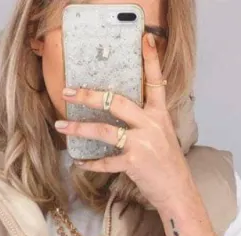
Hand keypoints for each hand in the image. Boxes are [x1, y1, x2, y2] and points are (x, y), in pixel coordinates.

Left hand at [54, 33, 193, 210]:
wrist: (178, 191)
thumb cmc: (168, 165)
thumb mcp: (163, 136)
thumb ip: (147, 121)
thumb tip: (122, 113)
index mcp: (160, 115)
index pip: (156, 82)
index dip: (151, 60)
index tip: (145, 39)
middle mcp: (151, 124)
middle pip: (117, 102)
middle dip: (89, 96)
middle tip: (68, 91)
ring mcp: (142, 143)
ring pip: (104, 130)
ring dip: (80, 128)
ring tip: (62, 125)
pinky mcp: (134, 162)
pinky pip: (105, 161)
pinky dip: (90, 163)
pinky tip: (79, 162)